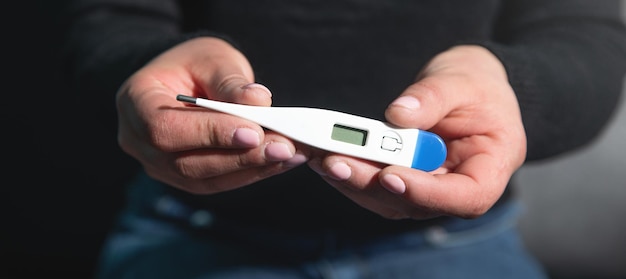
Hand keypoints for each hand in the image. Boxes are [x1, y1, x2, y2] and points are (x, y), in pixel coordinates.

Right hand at [116, 37, 307, 193]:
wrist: (189, 81)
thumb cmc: (195, 64)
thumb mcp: (212, 59)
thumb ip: (230, 82)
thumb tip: (259, 102)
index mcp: (135, 102)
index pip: (166, 128)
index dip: (209, 133)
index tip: (253, 132)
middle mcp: (138, 141)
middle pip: (185, 162)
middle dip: (239, 157)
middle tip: (283, 147)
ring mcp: (158, 165)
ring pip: (204, 179)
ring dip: (250, 169)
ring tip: (288, 154)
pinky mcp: (183, 178)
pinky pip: (217, 183)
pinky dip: (250, 173)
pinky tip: (279, 161)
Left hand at [309, 45, 526, 219]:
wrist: (468, 90)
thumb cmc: (476, 87)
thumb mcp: (461, 81)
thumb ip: (433, 98)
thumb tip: (397, 115)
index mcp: (490, 170)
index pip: (464, 197)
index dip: (425, 193)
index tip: (390, 174)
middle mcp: (457, 190)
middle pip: (415, 202)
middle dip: (371, 183)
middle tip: (335, 162)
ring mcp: (428, 190)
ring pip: (388, 199)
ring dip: (352, 180)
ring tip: (320, 156)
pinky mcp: (404, 182)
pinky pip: (375, 185)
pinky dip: (350, 171)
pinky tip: (324, 155)